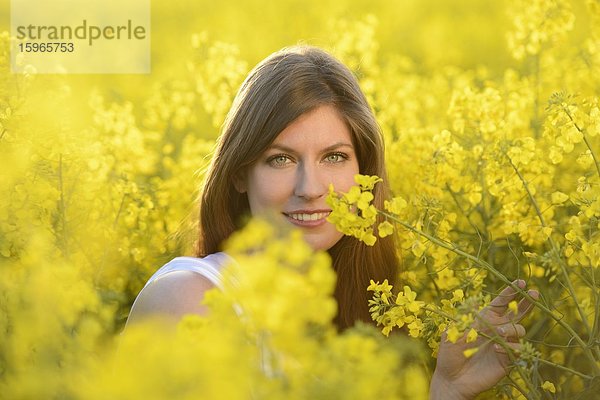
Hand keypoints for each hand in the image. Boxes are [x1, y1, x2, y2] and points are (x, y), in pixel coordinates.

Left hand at [430, 279, 539, 399]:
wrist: (451, 378)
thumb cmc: (449, 353)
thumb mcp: (452, 331)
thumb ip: (463, 318)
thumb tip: (474, 302)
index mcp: (484, 319)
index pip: (501, 302)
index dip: (510, 292)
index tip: (521, 282)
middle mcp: (497, 329)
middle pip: (517, 313)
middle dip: (526, 303)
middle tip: (533, 293)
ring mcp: (503, 344)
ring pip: (519, 330)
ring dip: (512, 328)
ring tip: (499, 331)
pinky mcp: (507, 360)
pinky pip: (517, 350)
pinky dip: (510, 347)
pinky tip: (497, 347)